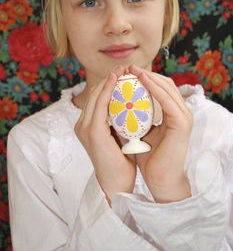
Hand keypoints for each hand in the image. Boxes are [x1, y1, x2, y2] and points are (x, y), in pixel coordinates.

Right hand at [75, 67, 135, 203]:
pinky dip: (108, 90)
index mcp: (88, 125)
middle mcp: (82, 124)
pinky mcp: (92, 131)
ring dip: (109, 80)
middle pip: (95, 93)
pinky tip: (118, 80)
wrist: (116, 183)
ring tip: (123, 69)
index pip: (98, 98)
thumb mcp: (119, 136)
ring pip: (96, 96)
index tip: (125, 73)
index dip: (110, 83)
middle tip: (125, 67)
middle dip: (110, 78)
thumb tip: (133, 105)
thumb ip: (120, 120)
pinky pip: (100, 105)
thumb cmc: (121, 161)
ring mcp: (84, 127)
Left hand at [129, 65, 191, 202]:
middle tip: (128, 67)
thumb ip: (132, 117)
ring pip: (167, 88)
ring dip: (150, 77)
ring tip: (133, 70)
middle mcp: (180, 112)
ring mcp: (183, 117)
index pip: (160, 89)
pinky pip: (167, 101)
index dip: (144, 78)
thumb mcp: (138, 131)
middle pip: (165, 84)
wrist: (159, 179)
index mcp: (172, 114)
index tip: (125, 72)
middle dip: (146, 73)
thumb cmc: (147, 157)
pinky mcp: (182, 123)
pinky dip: (155, 88)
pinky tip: (142, 81)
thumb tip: (113, 102)